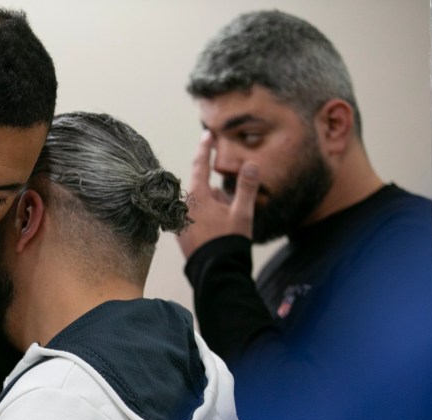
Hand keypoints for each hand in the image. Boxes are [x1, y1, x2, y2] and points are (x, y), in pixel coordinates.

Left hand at [177, 131, 259, 257]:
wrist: (216, 272)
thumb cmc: (229, 241)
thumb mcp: (243, 212)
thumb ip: (247, 187)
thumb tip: (251, 164)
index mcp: (197, 196)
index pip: (200, 165)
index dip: (205, 149)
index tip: (207, 135)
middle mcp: (183, 206)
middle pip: (204, 189)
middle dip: (220, 197)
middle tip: (232, 212)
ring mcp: (180, 220)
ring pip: (202, 206)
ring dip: (215, 210)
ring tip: (227, 228)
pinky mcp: (181, 234)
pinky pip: (196, 219)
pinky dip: (207, 221)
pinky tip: (217, 235)